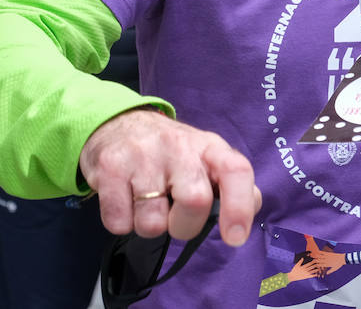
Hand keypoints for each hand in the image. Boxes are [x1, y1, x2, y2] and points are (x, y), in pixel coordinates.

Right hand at [78, 107, 260, 246]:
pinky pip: (118, 222)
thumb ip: (230, 184)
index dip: (240, 206)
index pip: (236, 170)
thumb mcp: (205, 158)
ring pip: (152, 222)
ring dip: (149, 225)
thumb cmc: (171, 153)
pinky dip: (121, 222)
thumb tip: (251, 208)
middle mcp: (179, 145)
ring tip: (146, 202)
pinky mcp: (110, 166)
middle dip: (184, 226)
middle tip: (174, 216)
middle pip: (194, 202)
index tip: (234, 237)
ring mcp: (142, 154)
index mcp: (209, 147)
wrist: (118, 123)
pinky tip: (124, 200)